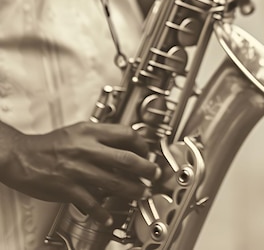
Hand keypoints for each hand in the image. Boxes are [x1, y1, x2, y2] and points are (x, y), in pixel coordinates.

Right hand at [0, 121, 158, 225]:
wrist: (23, 157)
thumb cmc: (50, 145)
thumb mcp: (78, 131)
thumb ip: (99, 136)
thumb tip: (122, 143)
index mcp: (90, 132)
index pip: (125, 134)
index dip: (142, 144)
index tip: (147, 152)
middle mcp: (87, 149)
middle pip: (126, 158)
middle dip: (145, 168)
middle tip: (154, 174)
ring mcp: (79, 169)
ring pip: (114, 181)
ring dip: (132, 189)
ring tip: (141, 193)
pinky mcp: (69, 188)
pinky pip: (91, 202)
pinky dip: (102, 213)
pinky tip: (108, 218)